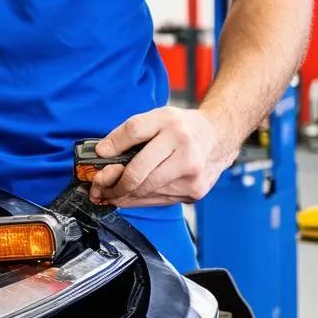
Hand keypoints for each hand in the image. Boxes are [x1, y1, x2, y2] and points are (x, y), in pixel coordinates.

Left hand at [87, 108, 236, 207]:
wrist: (219, 138)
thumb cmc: (183, 128)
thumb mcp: (157, 117)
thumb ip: (129, 131)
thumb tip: (102, 152)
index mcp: (171, 123)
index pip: (136, 132)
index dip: (113, 145)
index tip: (99, 156)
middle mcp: (183, 148)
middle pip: (139, 171)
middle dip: (114, 183)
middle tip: (98, 186)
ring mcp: (190, 173)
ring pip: (146, 190)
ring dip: (123, 195)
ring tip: (108, 194)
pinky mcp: (194, 191)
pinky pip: (158, 200)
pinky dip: (139, 200)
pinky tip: (127, 197)